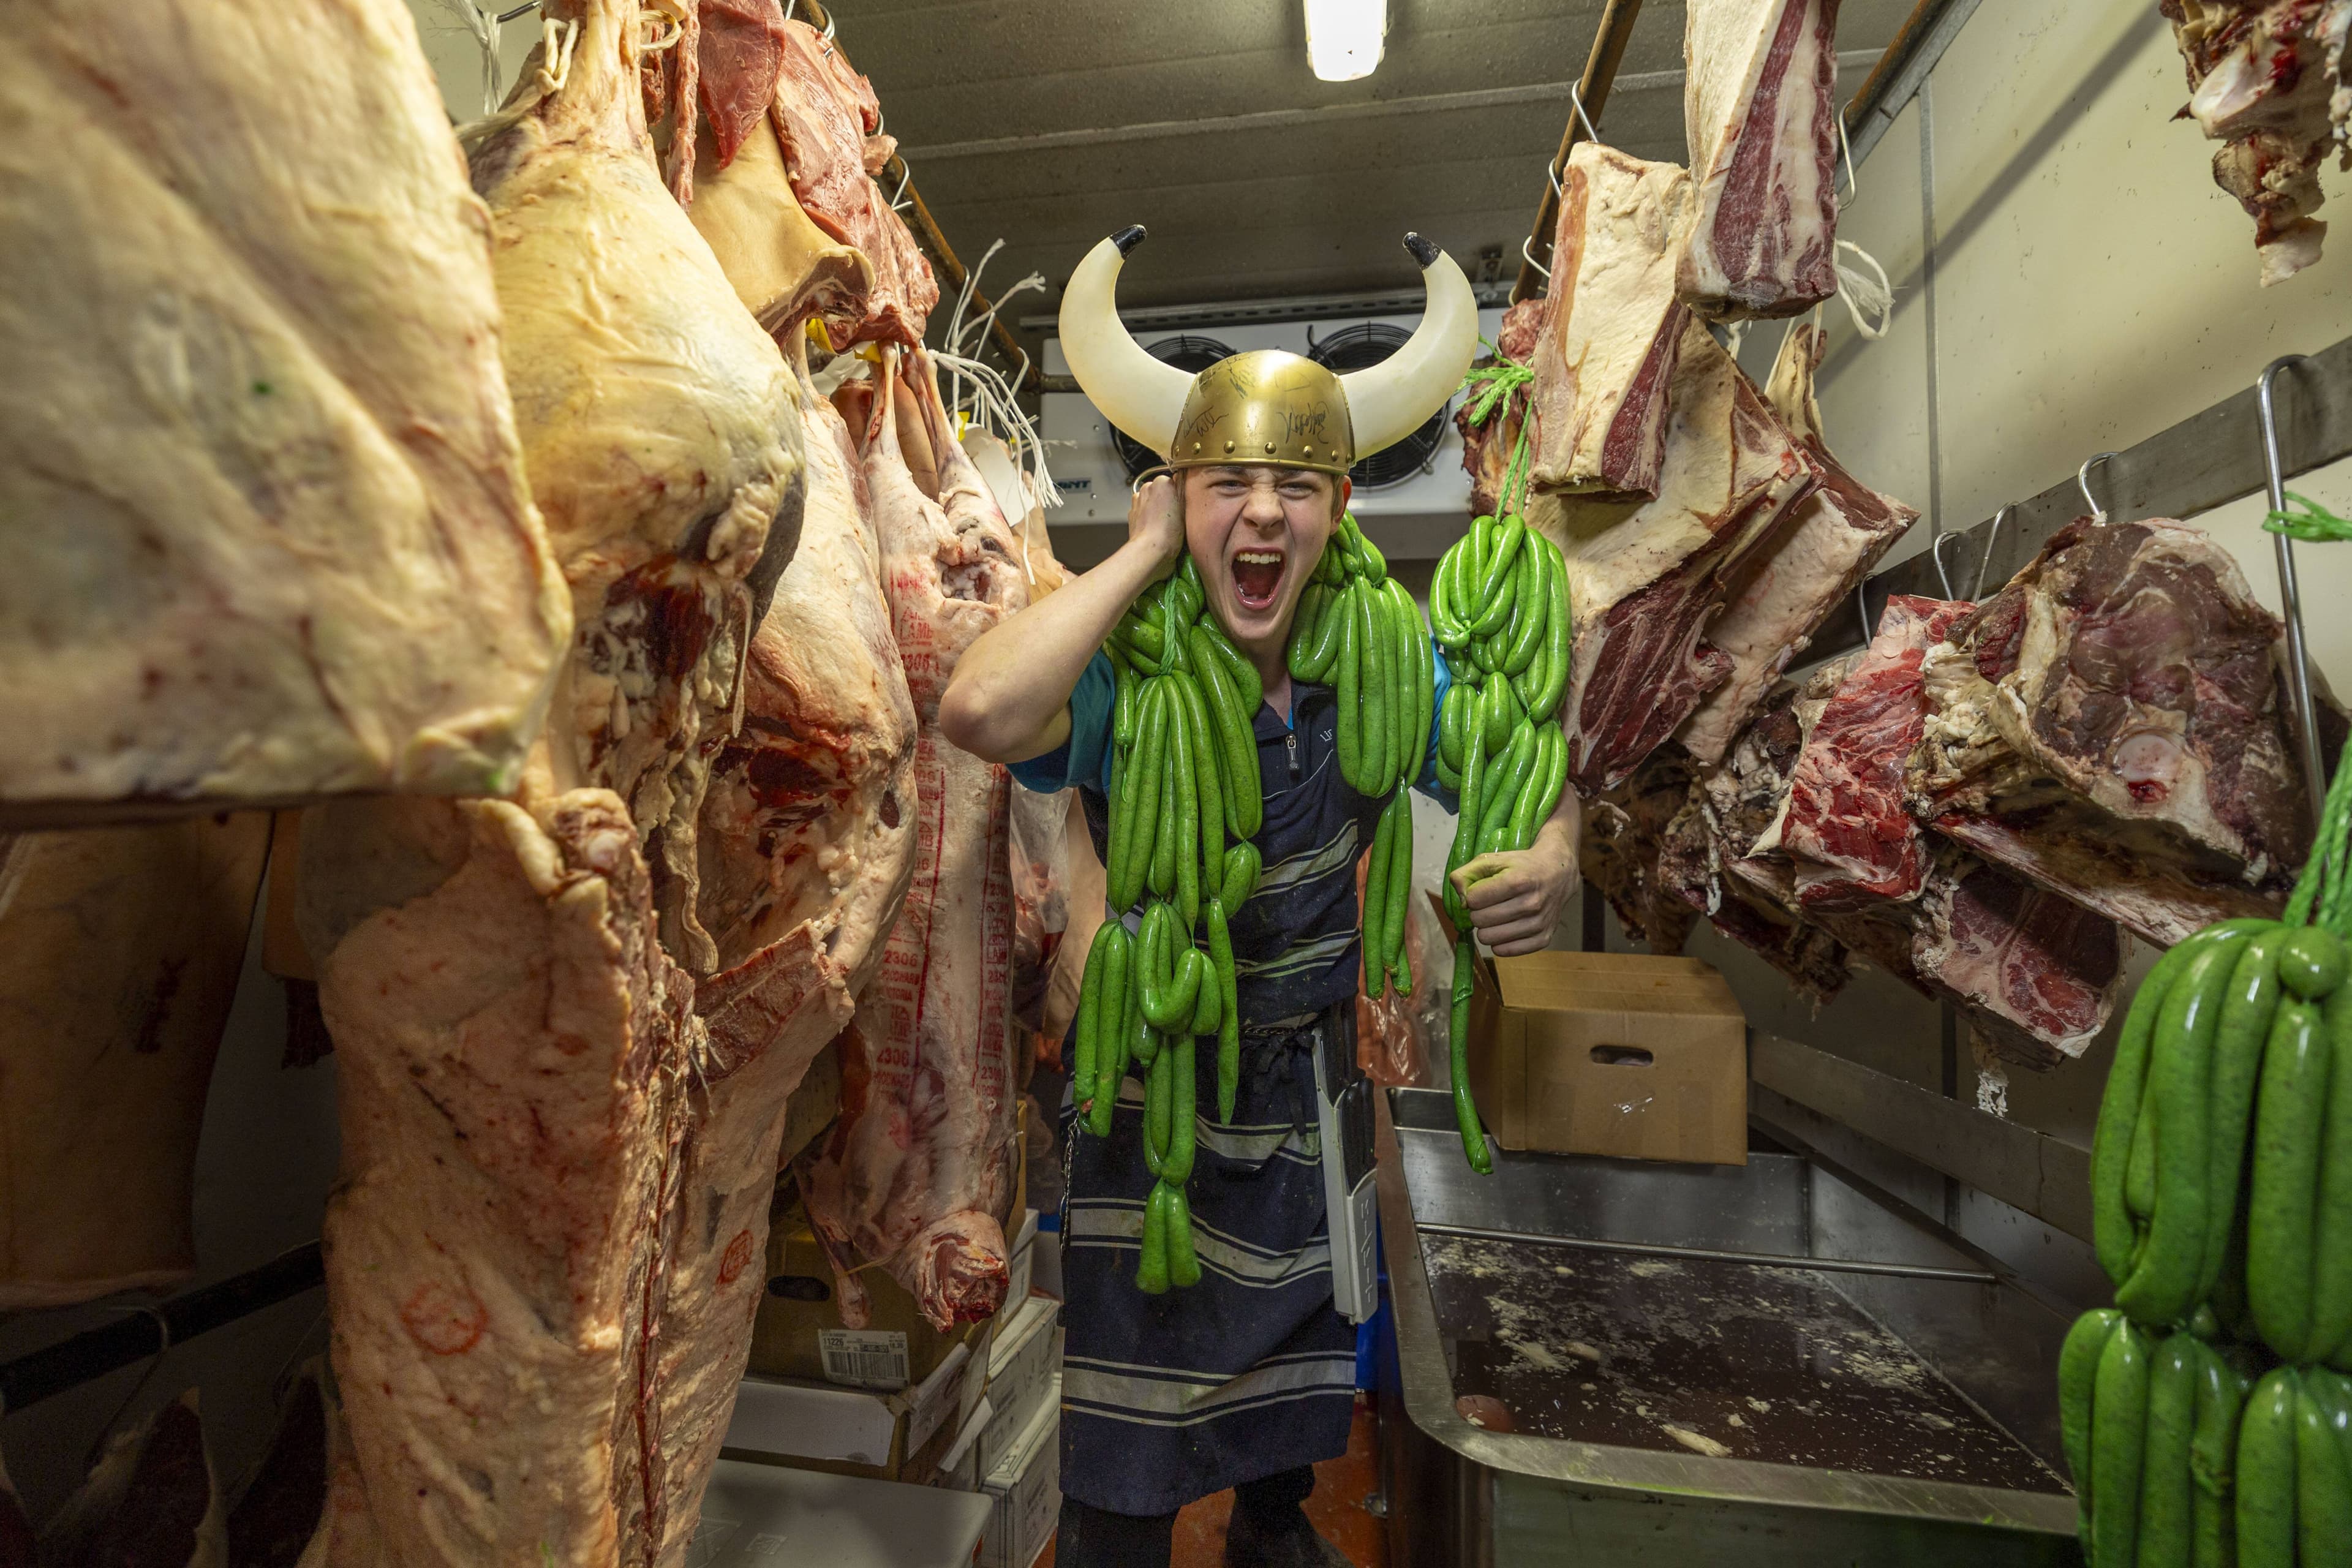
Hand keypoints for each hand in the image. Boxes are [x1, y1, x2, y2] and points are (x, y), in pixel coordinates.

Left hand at [1127, 475, 1183, 579]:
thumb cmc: (1168, 531)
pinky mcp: (1131, 516)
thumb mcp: (1186, 508)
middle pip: (1161, 491)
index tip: (1183, 507)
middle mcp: (1146, 488)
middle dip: (1167, 502)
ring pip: (1151, 502)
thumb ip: (1184, 495)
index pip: (1174, 483)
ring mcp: (1136, 502)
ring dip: (1157, 510)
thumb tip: (1183, 491)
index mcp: (1161, 482)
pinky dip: (1149, 520)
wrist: (1150, 551)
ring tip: (1167, 526)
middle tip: (1176, 517)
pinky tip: (1157, 530)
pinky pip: (1143, 514)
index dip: (1179, 496)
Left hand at [1450, 834, 1577, 956]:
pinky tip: (1504, 929)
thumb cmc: (1522, 866)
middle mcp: (1531, 904)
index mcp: (1517, 881)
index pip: (1473, 900)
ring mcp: (1539, 923)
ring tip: (1496, 916)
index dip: (1472, 896)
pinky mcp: (1544, 938)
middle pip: (1479, 920)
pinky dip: (1500, 942)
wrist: (1558, 873)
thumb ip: (1467, 873)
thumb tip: (1460, 899)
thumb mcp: (1493, 859)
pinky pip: (1506, 951)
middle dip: (1478, 912)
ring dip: (1487, 928)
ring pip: (1489, 938)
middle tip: (1488, 905)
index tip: (1481, 891)